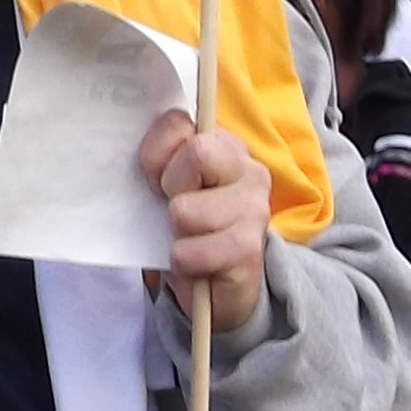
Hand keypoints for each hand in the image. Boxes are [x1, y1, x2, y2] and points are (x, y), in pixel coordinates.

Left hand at [139, 109, 268, 338]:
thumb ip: (162, 157)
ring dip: (177, 233)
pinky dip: (183, 263)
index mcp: (227, 146)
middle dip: (171, 189)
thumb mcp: (169, 186)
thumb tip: (155, 154)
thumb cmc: (190, 227)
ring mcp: (255, 209)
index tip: (161, 182)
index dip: (156, 156)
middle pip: (196, 153)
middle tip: (179, 212)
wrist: (218, 286)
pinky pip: (190, 252)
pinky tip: (199, 264)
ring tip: (192, 239)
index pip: (177, 124)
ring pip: (185, 210)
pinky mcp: (249, 249)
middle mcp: (250, 170)